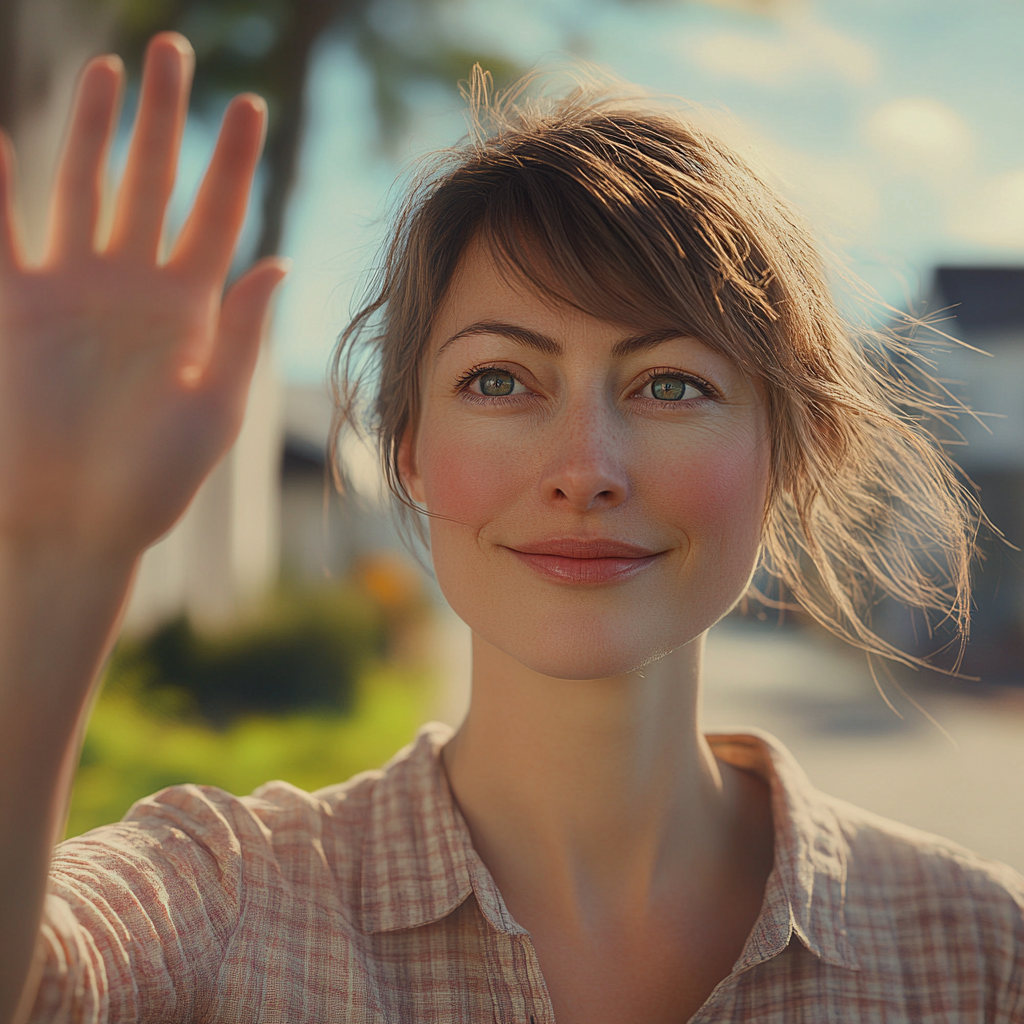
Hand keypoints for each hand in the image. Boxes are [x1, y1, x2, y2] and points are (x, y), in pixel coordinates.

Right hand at [0, 32, 287, 559]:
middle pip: (152, 183)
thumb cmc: (156, 479)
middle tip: (174, 50)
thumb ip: (243, 333)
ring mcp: (75, 291)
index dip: (231, 161)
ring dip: (92, 129)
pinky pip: (2, 232)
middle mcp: (136, 287)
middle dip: (162, 119)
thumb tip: (278, 262)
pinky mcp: (17, 307)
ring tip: (108, 70)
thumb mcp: (215, 407)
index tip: (247, 105)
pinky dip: (1, 187)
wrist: (81, 522)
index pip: (216, 217)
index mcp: (192, 309)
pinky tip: (6, 137)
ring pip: (84, 188)